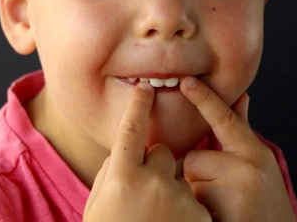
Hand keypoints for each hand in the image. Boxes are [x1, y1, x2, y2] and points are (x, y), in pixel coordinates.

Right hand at [84, 81, 210, 221]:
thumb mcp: (98, 202)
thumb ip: (110, 172)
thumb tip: (121, 154)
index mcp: (121, 175)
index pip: (131, 130)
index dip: (138, 106)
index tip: (145, 89)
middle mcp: (151, 181)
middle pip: (161, 152)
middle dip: (155, 165)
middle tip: (143, 192)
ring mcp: (177, 198)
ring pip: (177, 178)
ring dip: (169, 191)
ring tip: (156, 216)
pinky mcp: (198, 215)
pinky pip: (192, 201)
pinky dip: (184, 212)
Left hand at [180, 77, 296, 221]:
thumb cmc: (265, 200)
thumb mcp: (259, 162)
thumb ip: (243, 130)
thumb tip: (241, 95)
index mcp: (255, 153)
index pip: (225, 120)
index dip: (205, 99)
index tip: (186, 81)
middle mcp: (248, 169)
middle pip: (195, 159)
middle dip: (200, 175)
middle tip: (223, 192)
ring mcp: (236, 194)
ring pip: (190, 183)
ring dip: (198, 195)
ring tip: (222, 207)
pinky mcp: (224, 215)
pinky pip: (190, 204)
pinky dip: (198, 212)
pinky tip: (219, 217)